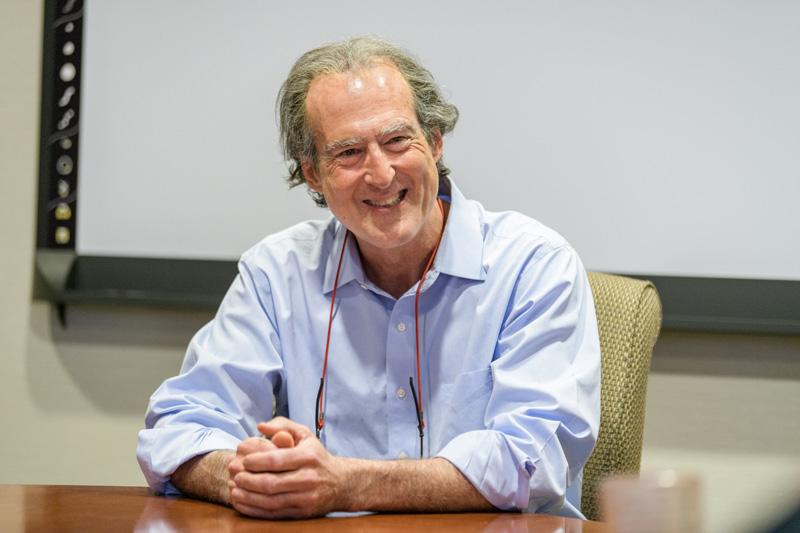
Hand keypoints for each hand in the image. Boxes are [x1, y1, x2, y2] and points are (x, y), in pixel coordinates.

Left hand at [227, 417, 346, 518]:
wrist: (341, 483)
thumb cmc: (316, 457)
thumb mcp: (305, 435)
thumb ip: (283, 425)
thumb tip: (260, 427)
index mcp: (308, 457)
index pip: (277, 460)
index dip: (256, 461)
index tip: (243, 461)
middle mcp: (309, 478)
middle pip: (271, 483)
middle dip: (248, 480)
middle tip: (235, 475)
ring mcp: (306, 498)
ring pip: (271, 501)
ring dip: (248, 497)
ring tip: (234, 489)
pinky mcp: (302, 513)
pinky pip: (274, 514)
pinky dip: (255, 510)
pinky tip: (243, 502)